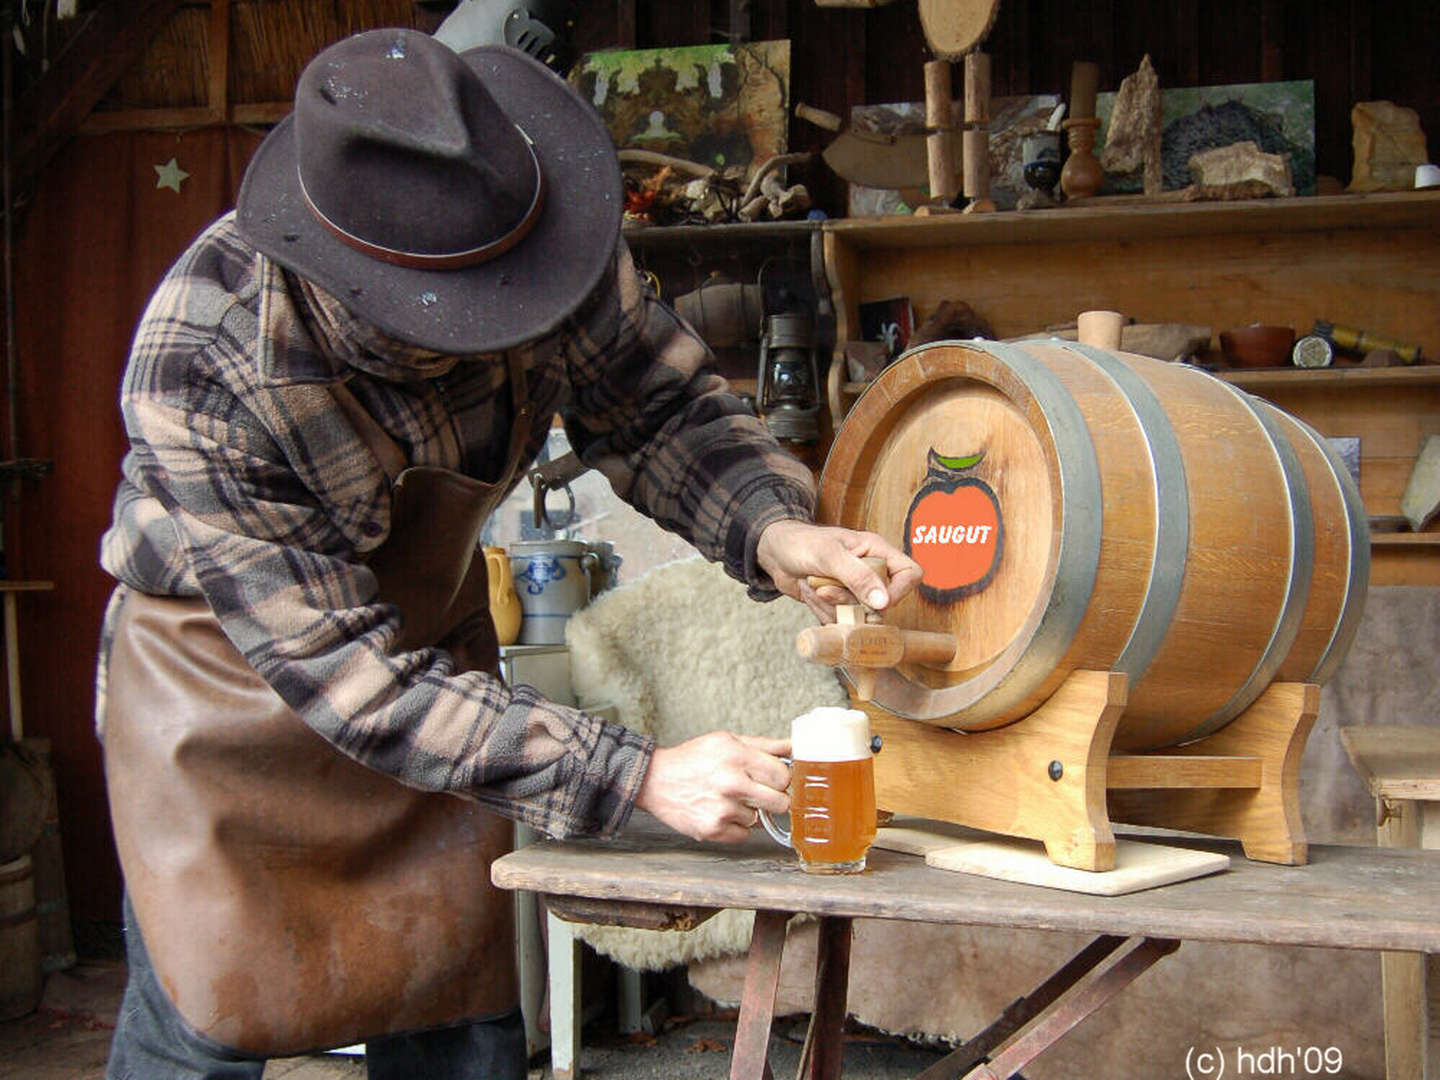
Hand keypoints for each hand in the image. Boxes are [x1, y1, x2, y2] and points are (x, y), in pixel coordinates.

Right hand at [636, 732, 791, 843]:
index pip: (784, 776)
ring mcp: (722, 809)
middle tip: (758, 793)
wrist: (655, 780)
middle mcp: (732, 783)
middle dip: (773, 799)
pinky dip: (735, 827)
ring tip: (726, 798)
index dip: (781, 778)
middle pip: (780, 803)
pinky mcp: (712, 830)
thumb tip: (795, 747)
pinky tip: (719, 812)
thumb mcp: (727, 740)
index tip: (774, 779)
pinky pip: (744, 835)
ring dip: (748, 812)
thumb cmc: (693, 758)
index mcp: (738, 756)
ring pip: (759, 820)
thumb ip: (765, 745)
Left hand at [755, 519, 921, 622]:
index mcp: (876, 551)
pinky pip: (841, 620)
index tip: (877, 601)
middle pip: (881, 603)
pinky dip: (823, 611)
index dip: (900, 591)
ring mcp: (854, 589)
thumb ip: (858, 577)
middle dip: (850, 601)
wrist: (774, 553)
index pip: (909, 573)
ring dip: (832, 606)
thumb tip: (884, 602)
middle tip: (826, 588)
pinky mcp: (839, 603)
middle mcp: (870, 572)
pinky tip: (811, 593)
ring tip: (815, 586)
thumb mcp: (830, 556)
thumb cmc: (801, 543)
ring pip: (859, 615)